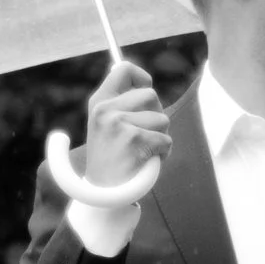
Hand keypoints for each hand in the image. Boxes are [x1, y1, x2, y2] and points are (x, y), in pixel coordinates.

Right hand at [81, 56, 171, 191]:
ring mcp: (118, 123)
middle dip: (156, 116)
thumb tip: (136, 74)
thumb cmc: (112, 158)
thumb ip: (120, 102)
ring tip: (143, 151)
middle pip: (151, 95)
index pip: (123, 70)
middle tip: (144, 136)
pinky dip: (163, 153)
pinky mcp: (134, 140)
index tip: (146, 92)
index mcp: (98, 102)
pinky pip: (165, 140)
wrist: (102, 194)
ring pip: (162, 119)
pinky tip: (147, 161)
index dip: (142, 78)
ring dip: (160, 137)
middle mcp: (105, 109)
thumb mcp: (106, 125)